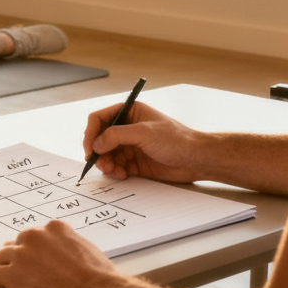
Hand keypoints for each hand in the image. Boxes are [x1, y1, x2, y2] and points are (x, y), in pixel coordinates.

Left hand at [0, 220, 114, 287]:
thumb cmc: (99, 279)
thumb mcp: (86, 249)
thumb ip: (68, 246)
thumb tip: (64, 256)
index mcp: (54, 228)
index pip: (34, 236)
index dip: (35, 252)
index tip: (38, 263)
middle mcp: (34, 236)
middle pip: (15, 245)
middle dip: (20, 259)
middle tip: (28, 275)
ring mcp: (21, 255)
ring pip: (1, 258)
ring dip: (8, 270)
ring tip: (17, 284)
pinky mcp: (12, 275)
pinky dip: (0, 283)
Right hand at [84, 101, 205, 182]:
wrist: (197, 160)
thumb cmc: (177, 139)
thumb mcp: (144, 133)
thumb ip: (116, 136)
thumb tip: (96, 144)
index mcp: (129, 112)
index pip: (100, 119)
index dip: (91, 133)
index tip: (90, 148)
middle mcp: (128, 128)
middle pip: (100, 139)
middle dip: (98, 152)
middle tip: (100, 164)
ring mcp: (131, 146)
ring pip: (107, 155)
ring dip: (106, 164)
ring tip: (113, 171)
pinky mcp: (135, 162)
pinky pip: (116, 166)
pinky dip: (115, 172)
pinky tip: (122, 174)